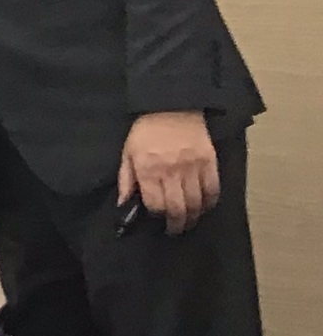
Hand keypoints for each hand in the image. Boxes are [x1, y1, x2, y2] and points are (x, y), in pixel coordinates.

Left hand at [120, 111, 219, 234]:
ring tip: (189, 221)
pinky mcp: (209, 161)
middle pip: (178, 208)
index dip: (158, 216)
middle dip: (177, 224)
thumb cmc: (146, 130)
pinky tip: (205, 206)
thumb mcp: (127, 153)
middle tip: (175, 230)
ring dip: (194, 216)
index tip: (158, 221)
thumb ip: (126, 180)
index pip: (156, 205)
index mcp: (148, 170)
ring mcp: (192, 167)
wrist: (172, 106)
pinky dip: (210, 201)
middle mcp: (171, 172)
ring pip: (196, 202)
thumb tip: (123, 203)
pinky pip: (213, 188)